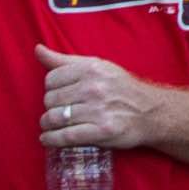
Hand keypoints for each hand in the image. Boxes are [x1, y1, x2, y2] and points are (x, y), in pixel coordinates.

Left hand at [39, 46, 174, 155]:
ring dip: (47, 125)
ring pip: (55, 118)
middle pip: (50, 100)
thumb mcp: (97, 67)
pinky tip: (48, 139)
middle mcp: (94, 87)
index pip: (51, 79)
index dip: (50, 89)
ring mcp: (98, 110)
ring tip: (51, 126)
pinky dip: (51, 140)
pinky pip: (65, 137)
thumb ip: (65, 60)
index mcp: (91, 69)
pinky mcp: (101, 131)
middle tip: (57, 111)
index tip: (58, 95)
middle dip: (50, 107)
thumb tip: (38, 49)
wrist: (150, 112)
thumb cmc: (121, 88)